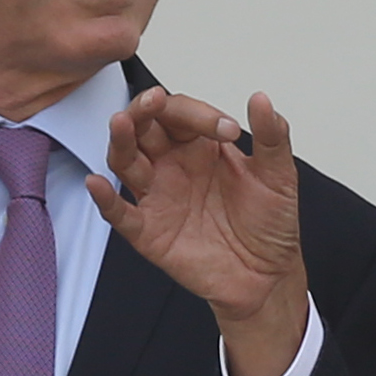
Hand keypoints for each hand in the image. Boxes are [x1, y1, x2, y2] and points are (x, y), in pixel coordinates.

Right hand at [95, 86, 312, 375]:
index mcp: (200, 146)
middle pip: (143, 127)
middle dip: (144, 110)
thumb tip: (262, 99)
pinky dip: (105, 199)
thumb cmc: (269, 224)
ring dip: (121, 140)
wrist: (267, 276)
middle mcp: (173, 165)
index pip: (182, 114)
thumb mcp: (279, 176)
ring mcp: (157, 196)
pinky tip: (97, 183)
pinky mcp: (148, 232)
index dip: (199, 115)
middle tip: (153, 100)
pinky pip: (120, 213)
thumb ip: (272, 137)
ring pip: (125, 160)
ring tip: (121, 122)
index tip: (228, 131)